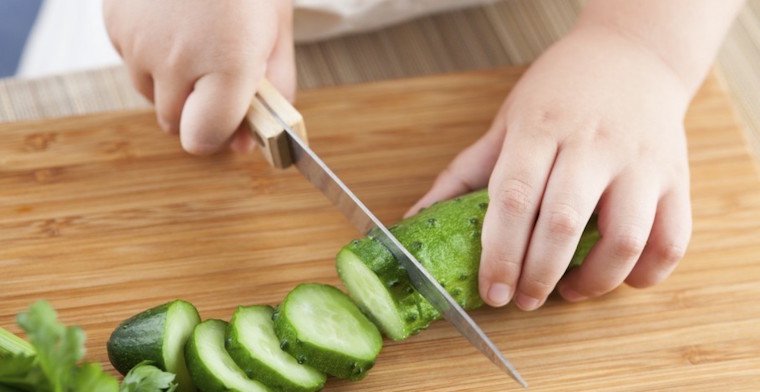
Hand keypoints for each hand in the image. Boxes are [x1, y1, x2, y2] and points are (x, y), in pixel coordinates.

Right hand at [103, 0, 294, 153]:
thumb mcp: (278, 32)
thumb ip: (272, 91)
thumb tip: (251, 141)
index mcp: (227, 65)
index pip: (201, 139)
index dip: (217, 135)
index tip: (231, 121)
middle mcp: (176, 60)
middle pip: (174, 123)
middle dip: (198, 110)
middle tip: (219, 75)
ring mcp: (138, 41)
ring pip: (149, 94)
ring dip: (171, 84)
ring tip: (196, 41)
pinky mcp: (115, 23)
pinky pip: (131, 62)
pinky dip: (150, 55)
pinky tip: (172, 22)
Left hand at [408, 25, 692, 309]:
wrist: (634, 53)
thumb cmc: (560, 92)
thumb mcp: (506, 121)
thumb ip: (464, 172)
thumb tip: (416, 219)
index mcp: (541, 129)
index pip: (514, 198)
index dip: (500, 252)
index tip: (491, 290)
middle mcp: (593, 144)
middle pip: (563, 223)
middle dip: (538, 276)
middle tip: (521, 300)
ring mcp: (641, 161)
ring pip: (625, 238)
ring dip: (594, 282)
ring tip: (569, 292)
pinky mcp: (677, 177)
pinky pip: (672, 239)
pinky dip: (646, 273)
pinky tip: (618, 278)